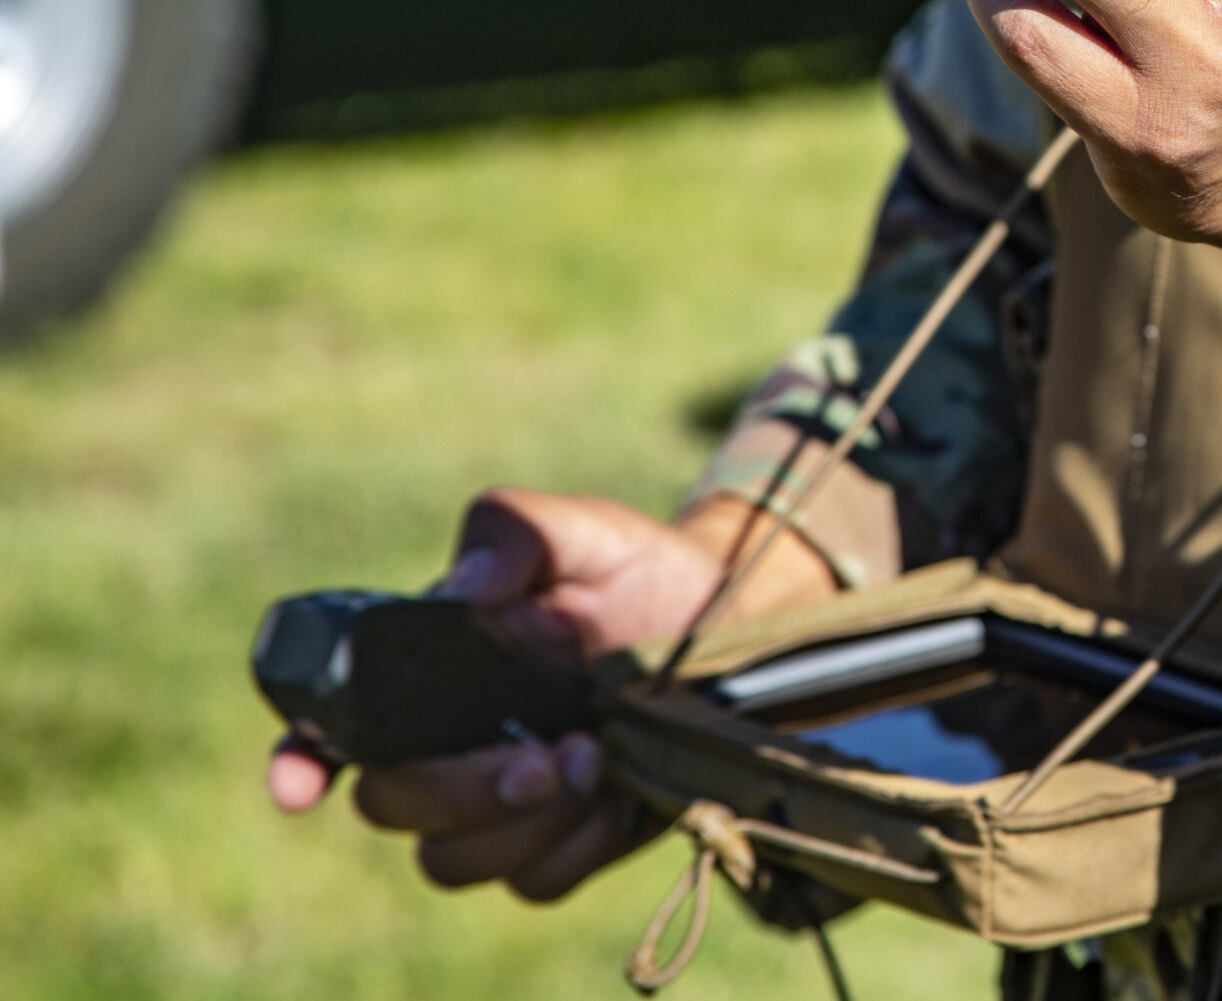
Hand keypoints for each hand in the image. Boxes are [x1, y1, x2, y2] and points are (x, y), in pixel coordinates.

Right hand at [266, 487, 835, 899]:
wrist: (726, 624)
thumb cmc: (633, 570)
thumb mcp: (580, 529)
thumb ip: (515, 533)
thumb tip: (467, 588)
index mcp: (427, 670)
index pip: (332, 722)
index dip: (304, 757)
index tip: (303, 784)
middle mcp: (447, 743)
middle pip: (392, 804)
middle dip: (459, 791)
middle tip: (543, 756)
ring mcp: (496, 802)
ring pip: (451, 860)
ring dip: (519, 824)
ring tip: (592, 757)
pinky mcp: (554, 843)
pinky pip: (531, 883)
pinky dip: (572, 849)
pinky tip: (614, 797)